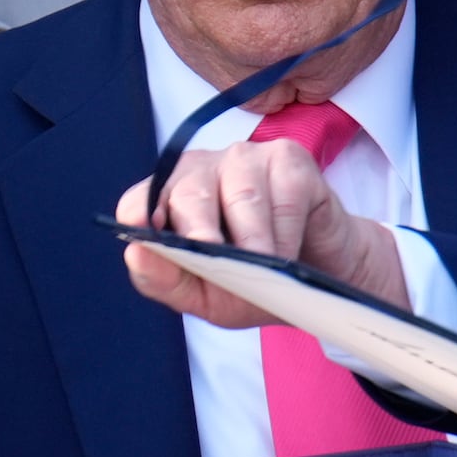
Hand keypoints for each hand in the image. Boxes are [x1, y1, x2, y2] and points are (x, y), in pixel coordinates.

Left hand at [113, 129, 408, 326]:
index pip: (137, 202)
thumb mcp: (207, 298)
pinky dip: (287, 231)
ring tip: (267, 268)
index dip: (139, 219)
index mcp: (168, 202)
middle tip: (220, 262)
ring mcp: (244, 158)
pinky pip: (283, 193)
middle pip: (188, 194)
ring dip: (255, 241)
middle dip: (202, 233)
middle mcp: (199, 171)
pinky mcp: (288, 158)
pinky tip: (291, 251)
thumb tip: (135, 252)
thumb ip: (165, 280)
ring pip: (241, 194)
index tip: (150, 243)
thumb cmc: (256, 283)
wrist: (321, 280)